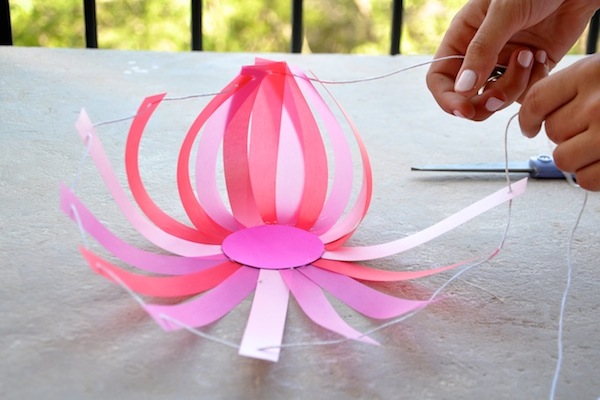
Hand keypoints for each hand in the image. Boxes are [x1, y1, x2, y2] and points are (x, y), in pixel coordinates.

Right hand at [426, 0, 598, 120]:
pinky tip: (542, 57)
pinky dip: (534, 82)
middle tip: (499, 95)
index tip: (464, 109)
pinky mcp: (529, 71)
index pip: (439, 78)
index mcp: (462, 37)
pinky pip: (524, 94)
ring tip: (530, 56)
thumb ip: (481, 50)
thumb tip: (462, 89)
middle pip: (466, 98)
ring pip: (497, 99)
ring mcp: (504, 65)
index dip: (447, 99)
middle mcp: (480, 55)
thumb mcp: (504, 11)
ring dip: (514, 85)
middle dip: (483, 102)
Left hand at [520, 54, 599, 190]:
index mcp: (589, 75)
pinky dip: (592, 175)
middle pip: (550, 131)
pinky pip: (586, 180)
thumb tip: (533, 109)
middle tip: (587, 129)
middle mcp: (596, 105)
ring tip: (597, 145)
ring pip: (562, 158)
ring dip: (575, 157)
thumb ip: (571, 87)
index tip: (529, 126)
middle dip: (563, 134)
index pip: (535, 101)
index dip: (529, 118)